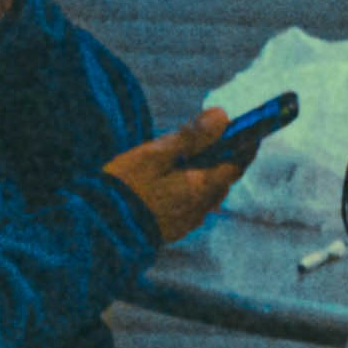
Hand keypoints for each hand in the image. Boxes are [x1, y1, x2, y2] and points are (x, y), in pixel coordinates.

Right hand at [103, 112, 248, 247]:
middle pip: (222, 178)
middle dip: (222, 157)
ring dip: (204, 173)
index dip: (245, 144)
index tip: (247, 128)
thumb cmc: (125, 189)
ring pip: (206, 192)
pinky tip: (170, 180)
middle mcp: (201, 208)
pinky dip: (189, 188)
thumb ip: (191, 137)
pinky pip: (190, 204)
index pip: (237, 164)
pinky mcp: (172, 229)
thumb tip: (222, 117)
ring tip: (186, 156)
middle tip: (211, 137)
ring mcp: (187, 221)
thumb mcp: (155, 155)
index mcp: (202, 188)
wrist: (99, 230)